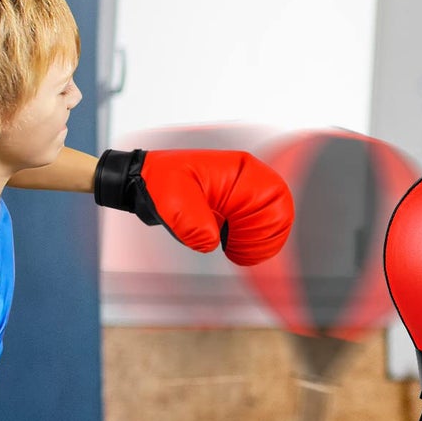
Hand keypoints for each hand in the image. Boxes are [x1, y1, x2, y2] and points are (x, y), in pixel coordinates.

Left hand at [93, 148, 293, 264]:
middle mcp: (246, 181)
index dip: (267, 226)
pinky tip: (233, 250)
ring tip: (234, 249)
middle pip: (277, 214)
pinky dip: (247, 244)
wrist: (144, 184)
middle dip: (261, 237)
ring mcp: (241, 195)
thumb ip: (193, 223)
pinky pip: (253, 229)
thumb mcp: (175, 201)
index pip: (276, 198)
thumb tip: (210, 243)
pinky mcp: (233, 209)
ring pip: (267, 224)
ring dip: (255, 242)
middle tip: (236, 250)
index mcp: (240, 170)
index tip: (243, 244)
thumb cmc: (160, 181)